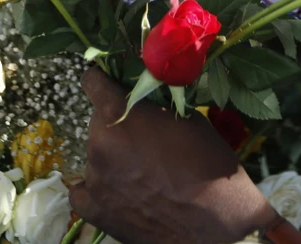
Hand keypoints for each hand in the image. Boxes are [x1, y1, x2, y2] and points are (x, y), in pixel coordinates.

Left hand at [69, 70, 279, 243]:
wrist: (217, 220)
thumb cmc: (208, 162)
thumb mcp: (186, 117)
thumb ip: (154, 104)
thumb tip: (142, 96)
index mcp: (117, 114)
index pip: (92, 82)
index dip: (103, 79)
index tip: (110, 82)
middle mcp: (98, 144)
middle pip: (97, 121)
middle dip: (117, 124)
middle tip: (143, 137)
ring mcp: (93, 179)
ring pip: (95, 154)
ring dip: (112, 155)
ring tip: (141, 170)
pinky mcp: (94, 210)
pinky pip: (83, 190)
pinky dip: (96, 187)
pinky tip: (118, 189)